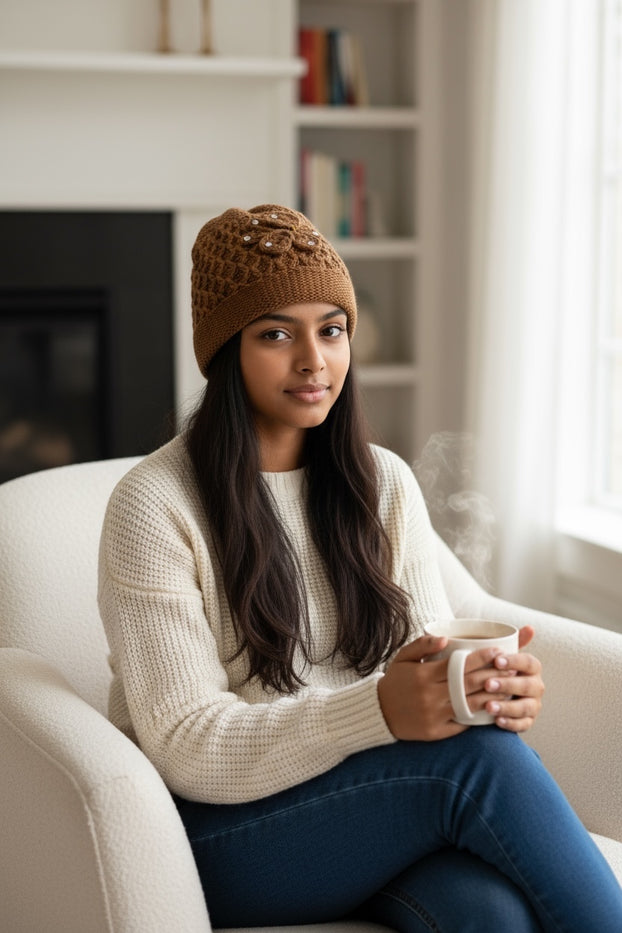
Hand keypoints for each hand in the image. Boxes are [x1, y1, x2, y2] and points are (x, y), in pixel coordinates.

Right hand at [377, 635, 516, 740]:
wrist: (379, 712)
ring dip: (492, 696)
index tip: (498, 651)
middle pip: (469, 683)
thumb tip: (445, 638)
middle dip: (493, 674)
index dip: (482, 657)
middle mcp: (431, 695)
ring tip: (508, 688)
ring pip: (471, 704)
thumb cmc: (395, 681)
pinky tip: (491, 708)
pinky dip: (477, 716)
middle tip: (512, 668)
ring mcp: (434, 715)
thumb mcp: (403, 657)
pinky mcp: (436, 731)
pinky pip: (462, 723)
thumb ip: (423, 645)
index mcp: (424, 675)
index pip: (459, 664)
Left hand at [483, 625, 544, 732]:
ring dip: (507, 706)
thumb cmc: (497, 670)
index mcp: (532, 667)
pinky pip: (523, 724)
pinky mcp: (527, 721)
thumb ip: (512, 642)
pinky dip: (511, 723)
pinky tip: (496, 720)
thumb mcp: (501, 655)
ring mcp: (533, 705)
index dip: (514, 661)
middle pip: (528, 685)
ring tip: (488, 706)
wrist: (494, 693)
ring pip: (525, 707)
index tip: (496, 661)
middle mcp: (536, 686)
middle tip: (487, 684)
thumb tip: (530, 628)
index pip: (529, 662)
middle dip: (508, 685)